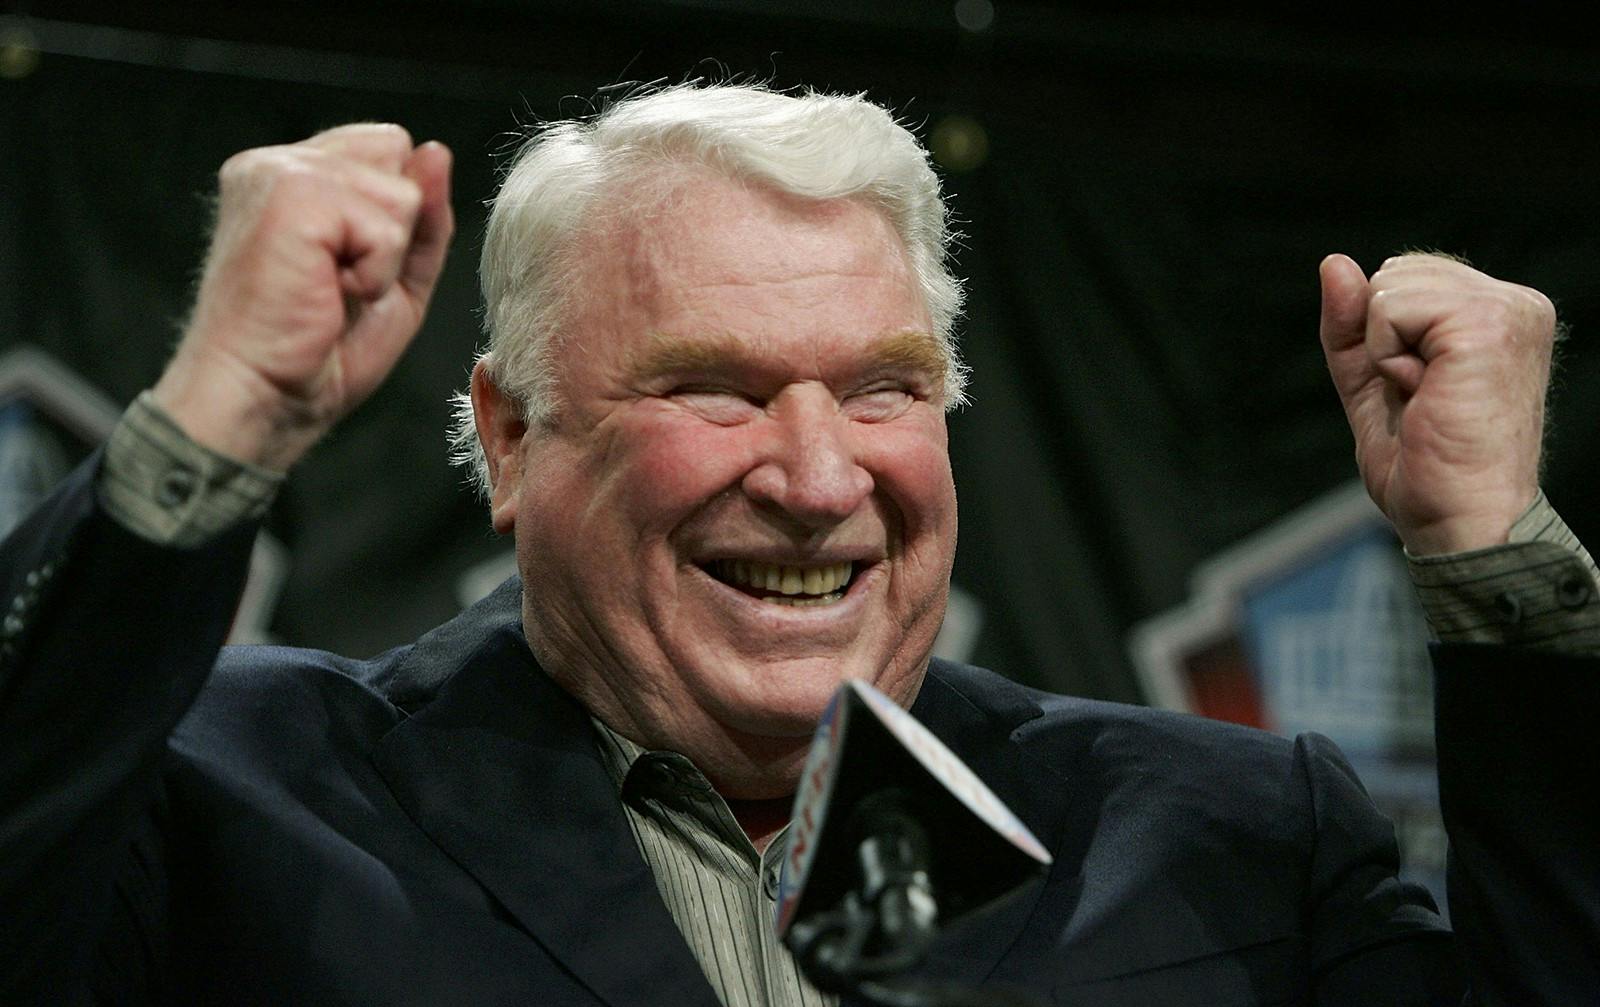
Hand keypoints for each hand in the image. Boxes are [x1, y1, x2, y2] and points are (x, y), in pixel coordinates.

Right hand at [151, 124, 453, 470]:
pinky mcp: (292, 196)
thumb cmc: (316, 352)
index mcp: (292, 174)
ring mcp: (279, 172)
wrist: (264, 397)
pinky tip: (329, 293)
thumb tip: (436, 152)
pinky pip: (387, 226)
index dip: (392, 212)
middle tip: (337, 284)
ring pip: (400, 193)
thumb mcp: (394, 280)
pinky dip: (375, 274)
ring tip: (331, 291)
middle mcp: (277, 162)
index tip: (347, 267)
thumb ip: (422, 218)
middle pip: (397, 153)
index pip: (385, 144)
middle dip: (392, 232)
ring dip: (384, 260)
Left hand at [1318, 252, 1556, 554]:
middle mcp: (1515, 303)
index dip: (1385, 336)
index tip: (1420, 390)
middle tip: (1422, 399)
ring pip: (1390, 285)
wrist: (1461, 520)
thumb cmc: (1426, 467)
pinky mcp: (1486, 325)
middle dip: (1383, 339)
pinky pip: (1389, 307)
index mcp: (1500, 313)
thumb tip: (1333, 262)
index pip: (1407, 276)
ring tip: (1427, 398)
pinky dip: (1386, 357)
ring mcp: (1507, 310)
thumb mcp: (1373, 381)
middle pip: (1396, 272)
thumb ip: (1353, 323)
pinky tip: (1424, 394)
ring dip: (1384, 351)